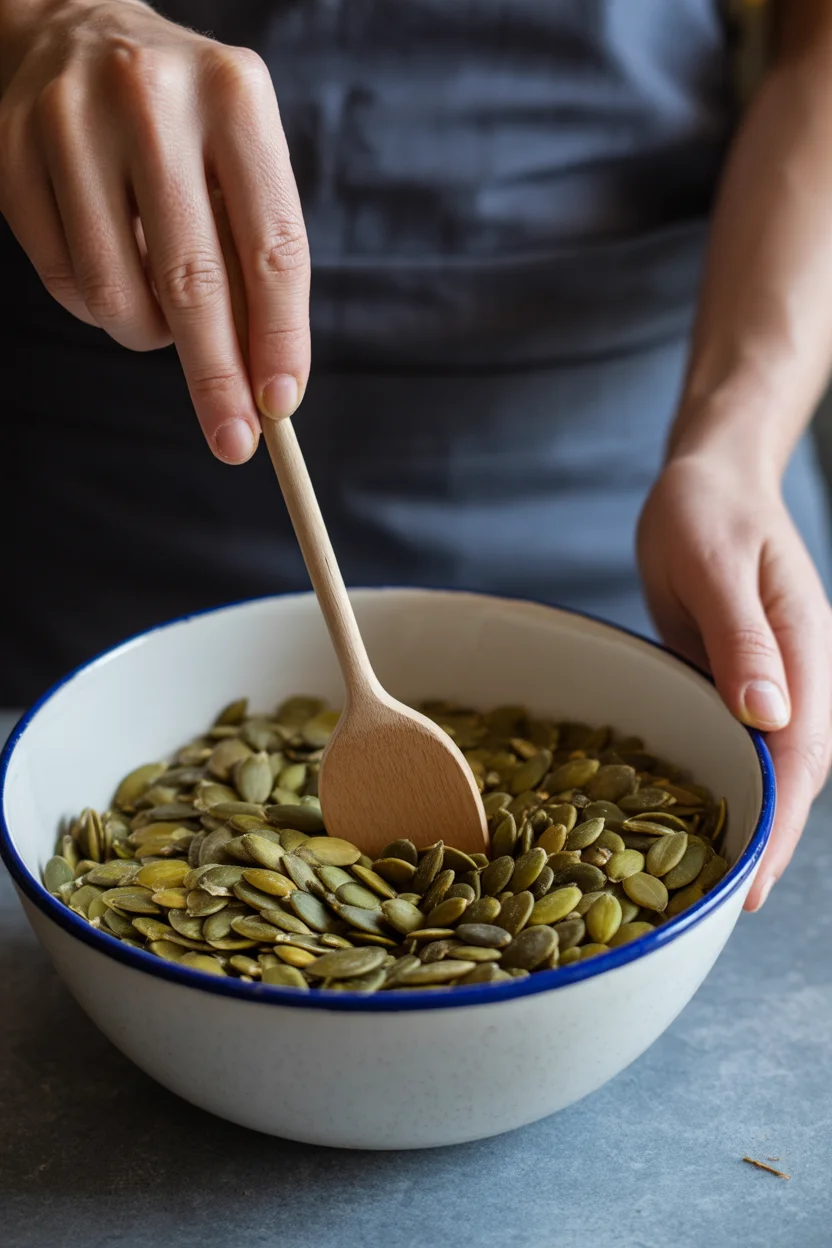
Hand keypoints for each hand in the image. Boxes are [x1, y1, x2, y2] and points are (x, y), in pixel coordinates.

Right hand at [0, 0, 308, 461]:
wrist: (78, 29)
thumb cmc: (185, 125)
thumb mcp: (241, 162)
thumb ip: (256, 260)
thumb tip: (264, 384)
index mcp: (236, 97)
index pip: (271, 249)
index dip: (278, 339)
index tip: (280, 406)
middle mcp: (153, 99)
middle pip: (193, 282)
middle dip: (216, 379)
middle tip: (232, 442)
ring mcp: (71, 119)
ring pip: (116, 293)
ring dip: (147, 335)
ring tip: (162, 310)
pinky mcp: (11, 148)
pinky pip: (63, 279)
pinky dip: (95, 305)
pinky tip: (113, 271)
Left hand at [637, 452, 831, 909]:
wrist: (707, 478)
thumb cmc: (708, 510)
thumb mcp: (717, 564)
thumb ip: (744, 640)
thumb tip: (771, 718)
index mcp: (805, 651)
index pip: (801, 756)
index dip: (779, 824)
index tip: (751, 885)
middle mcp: (796, 677)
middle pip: (790, 776)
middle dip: (762, 842)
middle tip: (718, 909)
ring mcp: (767, 682)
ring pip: (763, 765)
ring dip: (742, 819)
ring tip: (700, 885)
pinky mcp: (733, 680)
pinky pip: (730, 740)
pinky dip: (716, 779)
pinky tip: (682, 817)